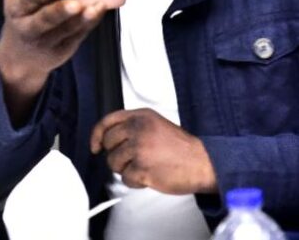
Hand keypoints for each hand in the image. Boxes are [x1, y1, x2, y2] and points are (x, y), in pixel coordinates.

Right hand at [0, 0, 105, 121]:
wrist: (20, 57)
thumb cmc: (20, 18)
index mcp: (17, 11)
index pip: (28, 1)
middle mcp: (30, 28)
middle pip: (45, 20)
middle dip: (59, 12)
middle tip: (75, 3)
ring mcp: (48, 41)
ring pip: (66, 30)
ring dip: (81, 19)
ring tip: (93, 7)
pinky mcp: (65, 48)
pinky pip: (79, 35)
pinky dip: (89, 23)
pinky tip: (98, 10)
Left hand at [90, 108, 216, 194]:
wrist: (204, 164)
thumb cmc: (182, 148)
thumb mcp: (156, 125)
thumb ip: (133, 127)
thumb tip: (108, 138)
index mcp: (141, 117)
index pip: (107, 122)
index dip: (97, 135)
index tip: (95, 145)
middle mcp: (138, 130)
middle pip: (108, 144)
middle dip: (116, 155)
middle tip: (132, 160)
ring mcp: (139, 149)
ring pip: (113, 162)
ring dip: (126, 169)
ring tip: (144, 167)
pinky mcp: (142, 169)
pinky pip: (126, 179)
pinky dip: (135, 181)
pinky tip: (149, 176)